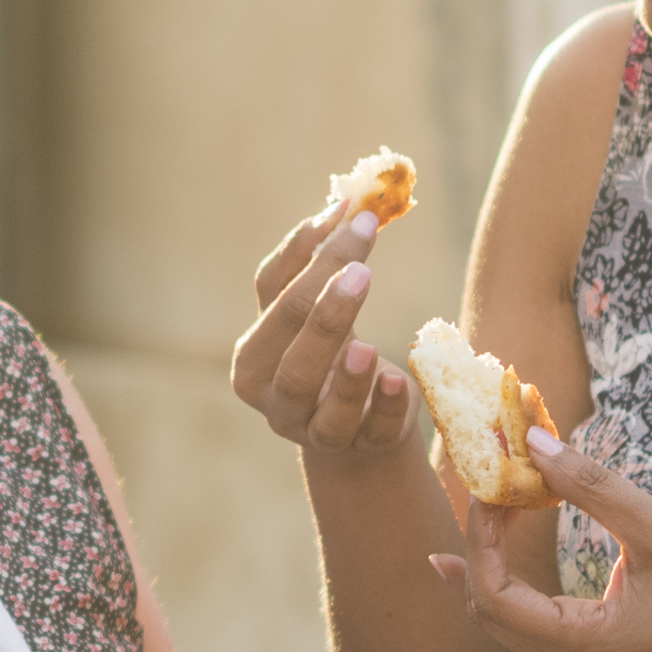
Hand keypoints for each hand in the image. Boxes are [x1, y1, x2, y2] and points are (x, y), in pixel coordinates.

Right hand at [225, 207, 414, 461]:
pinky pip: (371, 431)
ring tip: (367, 345)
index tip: (352, 211)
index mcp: (253, 357)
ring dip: (344, 373)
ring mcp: (312, 430)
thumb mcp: (316, 314)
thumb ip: (318, 263)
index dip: (309, 251)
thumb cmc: (333, 355)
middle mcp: (273, 397)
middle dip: (325, 310)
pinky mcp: (360, 448)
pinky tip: (397, 380)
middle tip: (361, 269)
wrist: (358, 428)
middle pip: (293, 352)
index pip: (275, 296)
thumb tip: (346, 203)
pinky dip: (384, 407)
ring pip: (322, 404)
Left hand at [428, 423, 651, 651]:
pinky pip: (531, 616)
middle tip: (478, 486)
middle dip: (477, 548)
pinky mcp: (597, 649)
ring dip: (490, 560)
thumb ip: (590, 487)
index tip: (486, 484)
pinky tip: (502, 534)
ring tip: (485, 502)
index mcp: (585, 645)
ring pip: (505, 617)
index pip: (496, 596)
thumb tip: (533, 442)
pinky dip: (513, 573)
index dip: (480, 538)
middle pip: (490, 612)